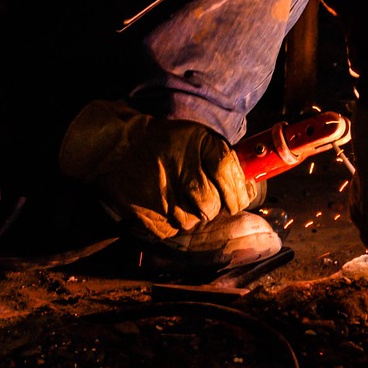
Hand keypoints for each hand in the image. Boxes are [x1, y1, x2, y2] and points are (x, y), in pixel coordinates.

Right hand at [58, 100, 255, 239]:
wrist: (117, 148)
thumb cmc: (166, 143)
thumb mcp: (199, 137)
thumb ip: (226, 160)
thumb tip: (250, 187)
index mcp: (196, 148)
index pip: (228, 179)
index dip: (236, 194)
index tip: (235, 199)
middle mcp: (178, 174)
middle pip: (210, 207)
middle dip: (212, 205)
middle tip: (201, 194)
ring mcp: (160, 199)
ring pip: (193, 222)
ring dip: (193, 214)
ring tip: (180, 196)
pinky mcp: (146, 217)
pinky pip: (173, 230)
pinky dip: (174, 221)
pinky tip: (165, 204)